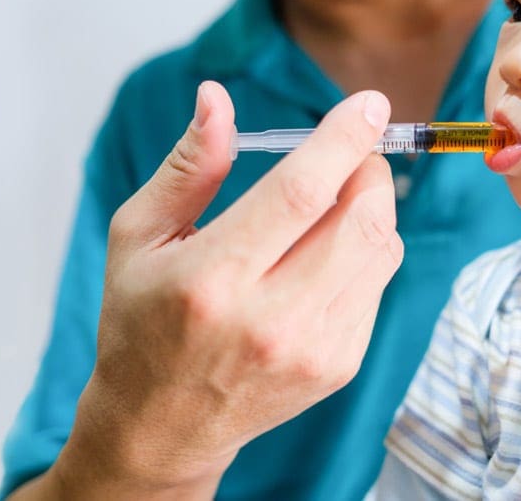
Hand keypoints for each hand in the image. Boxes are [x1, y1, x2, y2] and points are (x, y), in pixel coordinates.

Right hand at [55, 82, 403, 497]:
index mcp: (212, 279)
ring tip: (338, 200)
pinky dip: (367, 251)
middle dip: (369, 169)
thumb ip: (189, 165)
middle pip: (359, 221)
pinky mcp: (339, 366)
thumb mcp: (139, 236)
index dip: (343, 139)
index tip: (368, 103)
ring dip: (373, 207)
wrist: (162, 424)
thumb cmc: (142, 321)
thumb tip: (217, 96)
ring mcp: (312, 349)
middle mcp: (270, 319)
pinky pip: (378, 284)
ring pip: (381, 250)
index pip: (301, 193)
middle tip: (353, 153)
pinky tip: (328, 252)